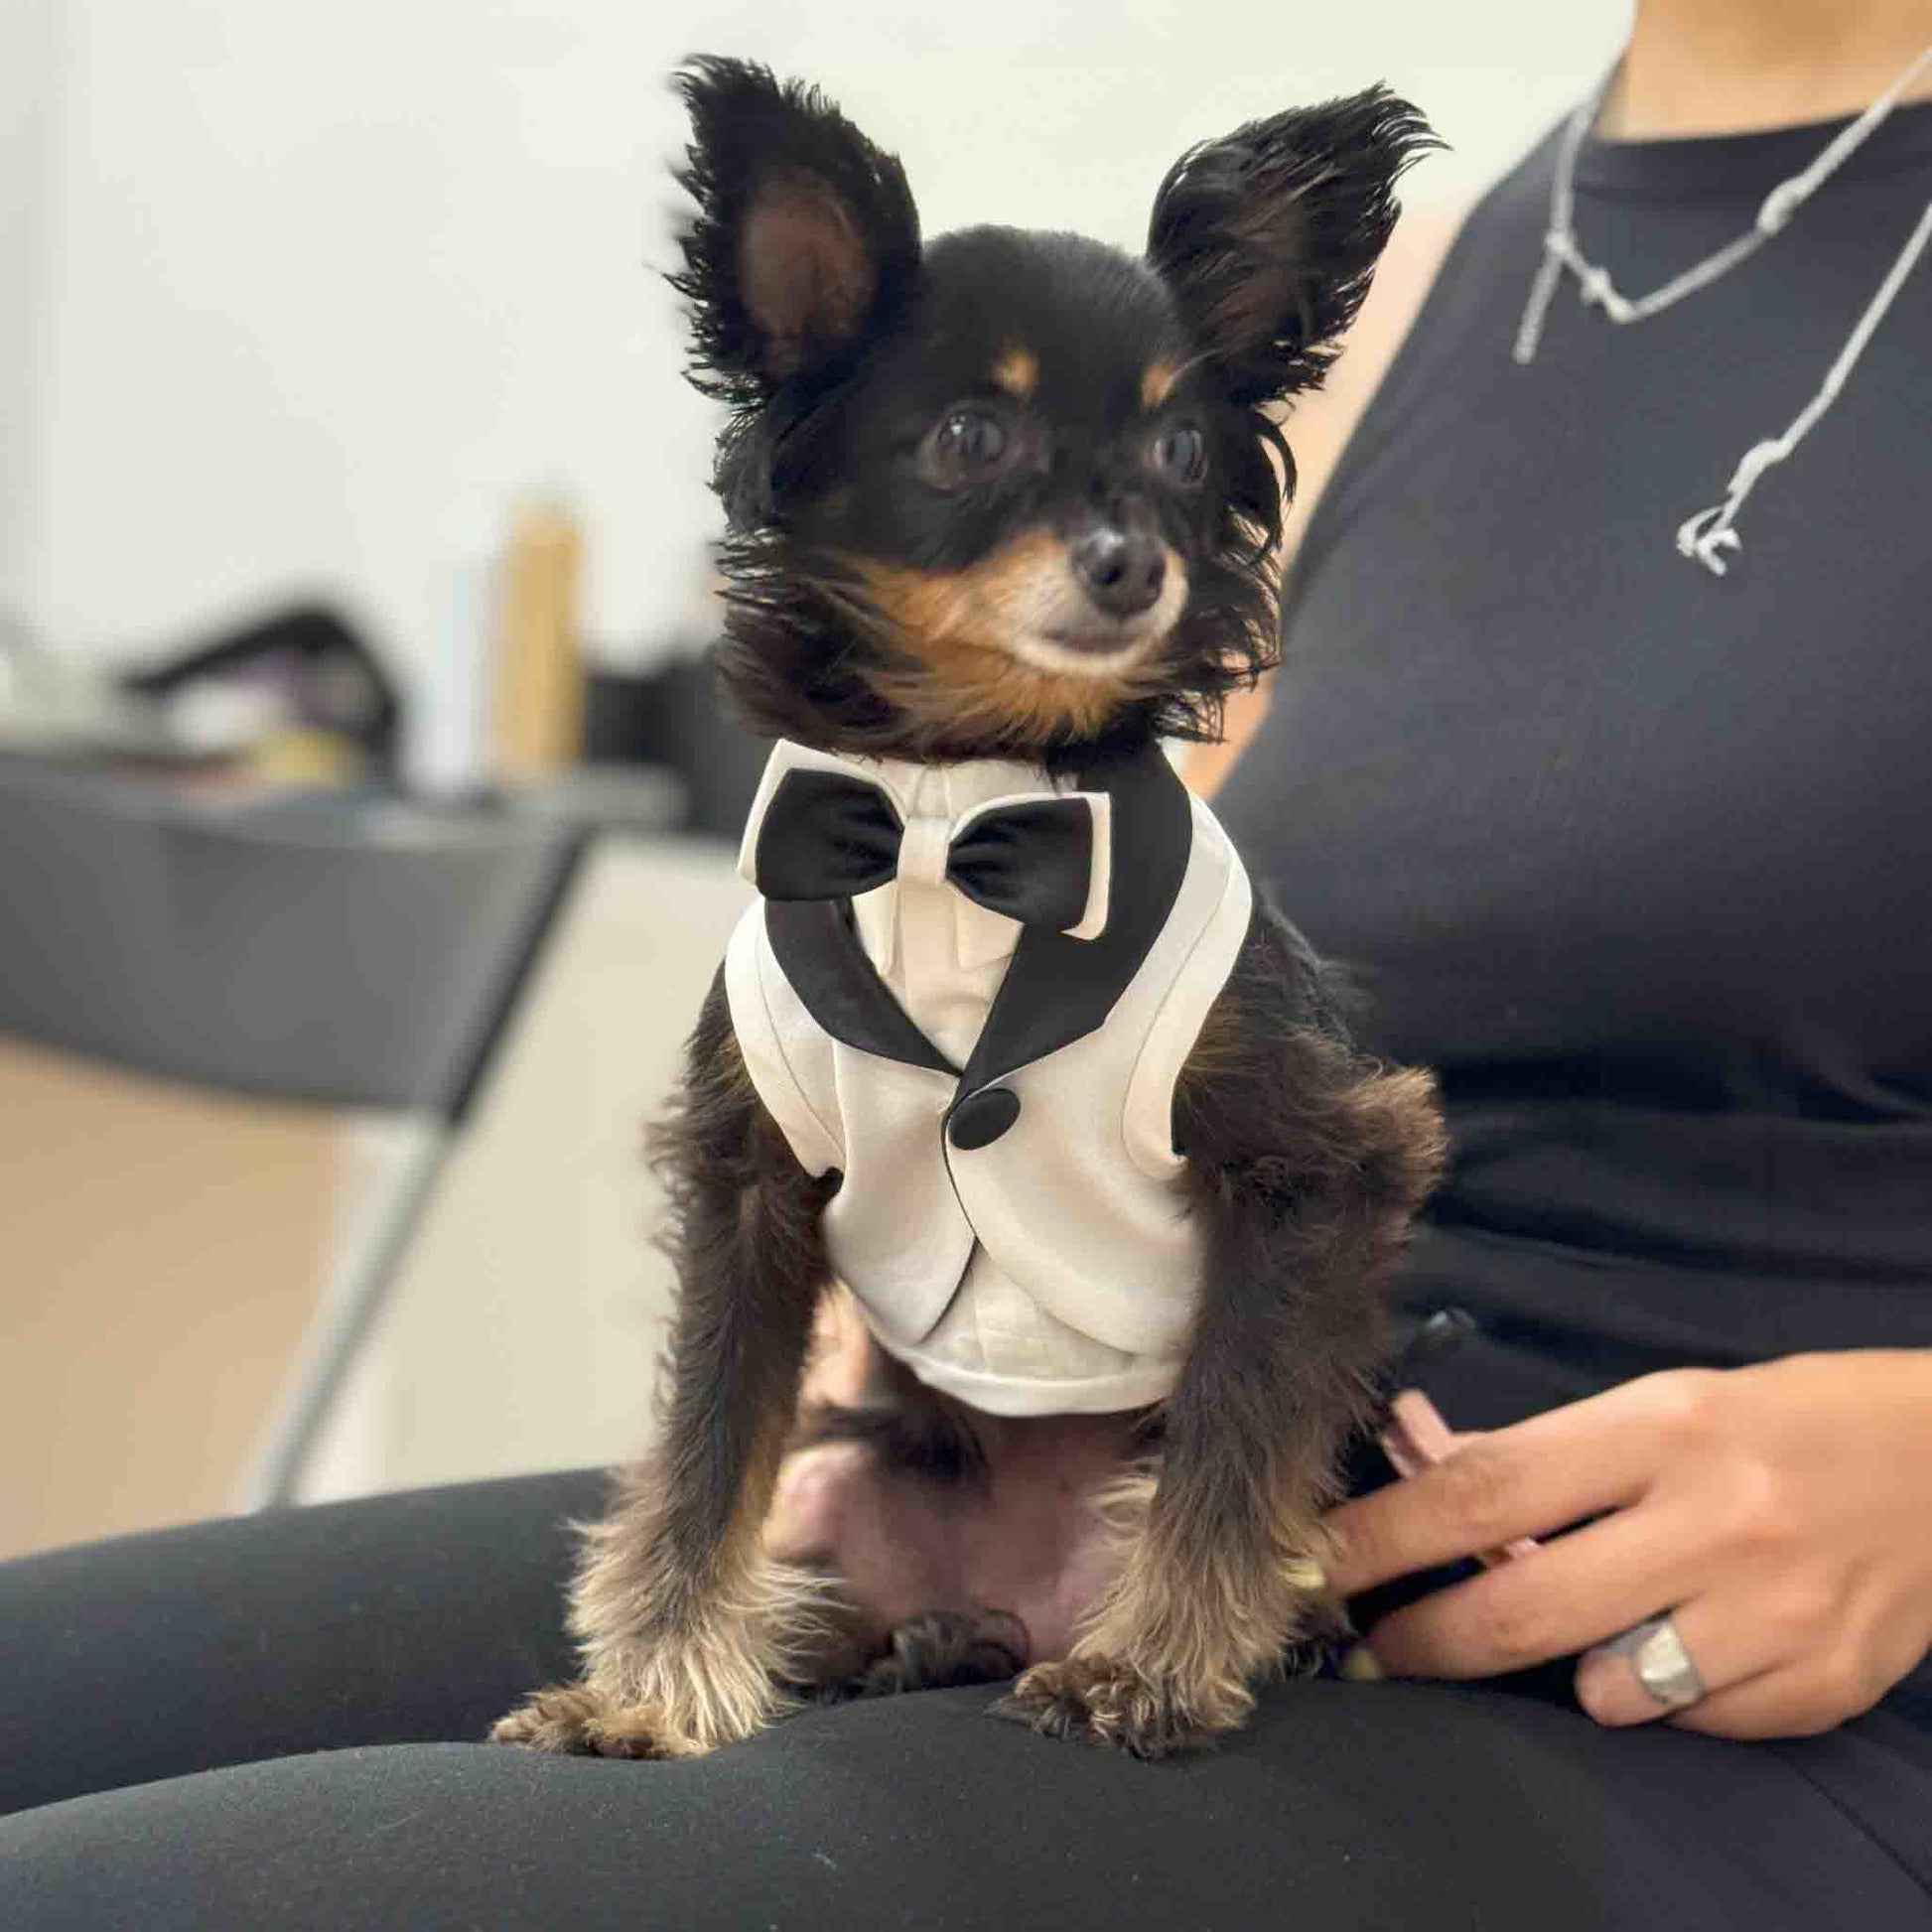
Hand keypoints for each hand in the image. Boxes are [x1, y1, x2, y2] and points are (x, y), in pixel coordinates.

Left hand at [1323, 1351, 1931, 1737]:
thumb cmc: (1774, 1423)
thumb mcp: (1661, 1403)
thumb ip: (1552, 1457)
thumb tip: (1426, 1487)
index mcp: (1661, 1429)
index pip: (1487, 1488)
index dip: (1384, 1536)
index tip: (1314, 1569)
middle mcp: (1716, 1520)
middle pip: (1524, 1608)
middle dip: (1424, 1641)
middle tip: (1372, 1652)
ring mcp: (1774, 1611)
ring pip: (1605, 1687)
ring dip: (1572, 1667)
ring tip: (1603, 1620)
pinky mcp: (1821, 1684)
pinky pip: (1690, 1721)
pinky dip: (1664, 1695)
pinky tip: (1694, 1642)